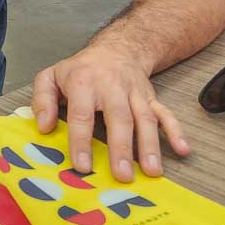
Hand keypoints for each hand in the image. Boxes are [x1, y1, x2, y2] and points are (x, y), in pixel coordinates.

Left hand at [31, 48, 189, 181]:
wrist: (116, 48)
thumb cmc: (80, 70)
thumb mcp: (51, 76)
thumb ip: (42, 99)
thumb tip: (44, 126)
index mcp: (84, 82)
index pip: (82, 114)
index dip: (81, 141)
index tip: (83, 165)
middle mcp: (112, 87)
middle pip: (119, 117)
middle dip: (122, 147)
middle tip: (122, 175)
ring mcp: (134, 93)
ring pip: (144, 118)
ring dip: (150, 145)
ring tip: (152, 171)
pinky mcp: (151, 98)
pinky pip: (165, 114)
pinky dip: (176, 131)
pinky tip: (183, 150)